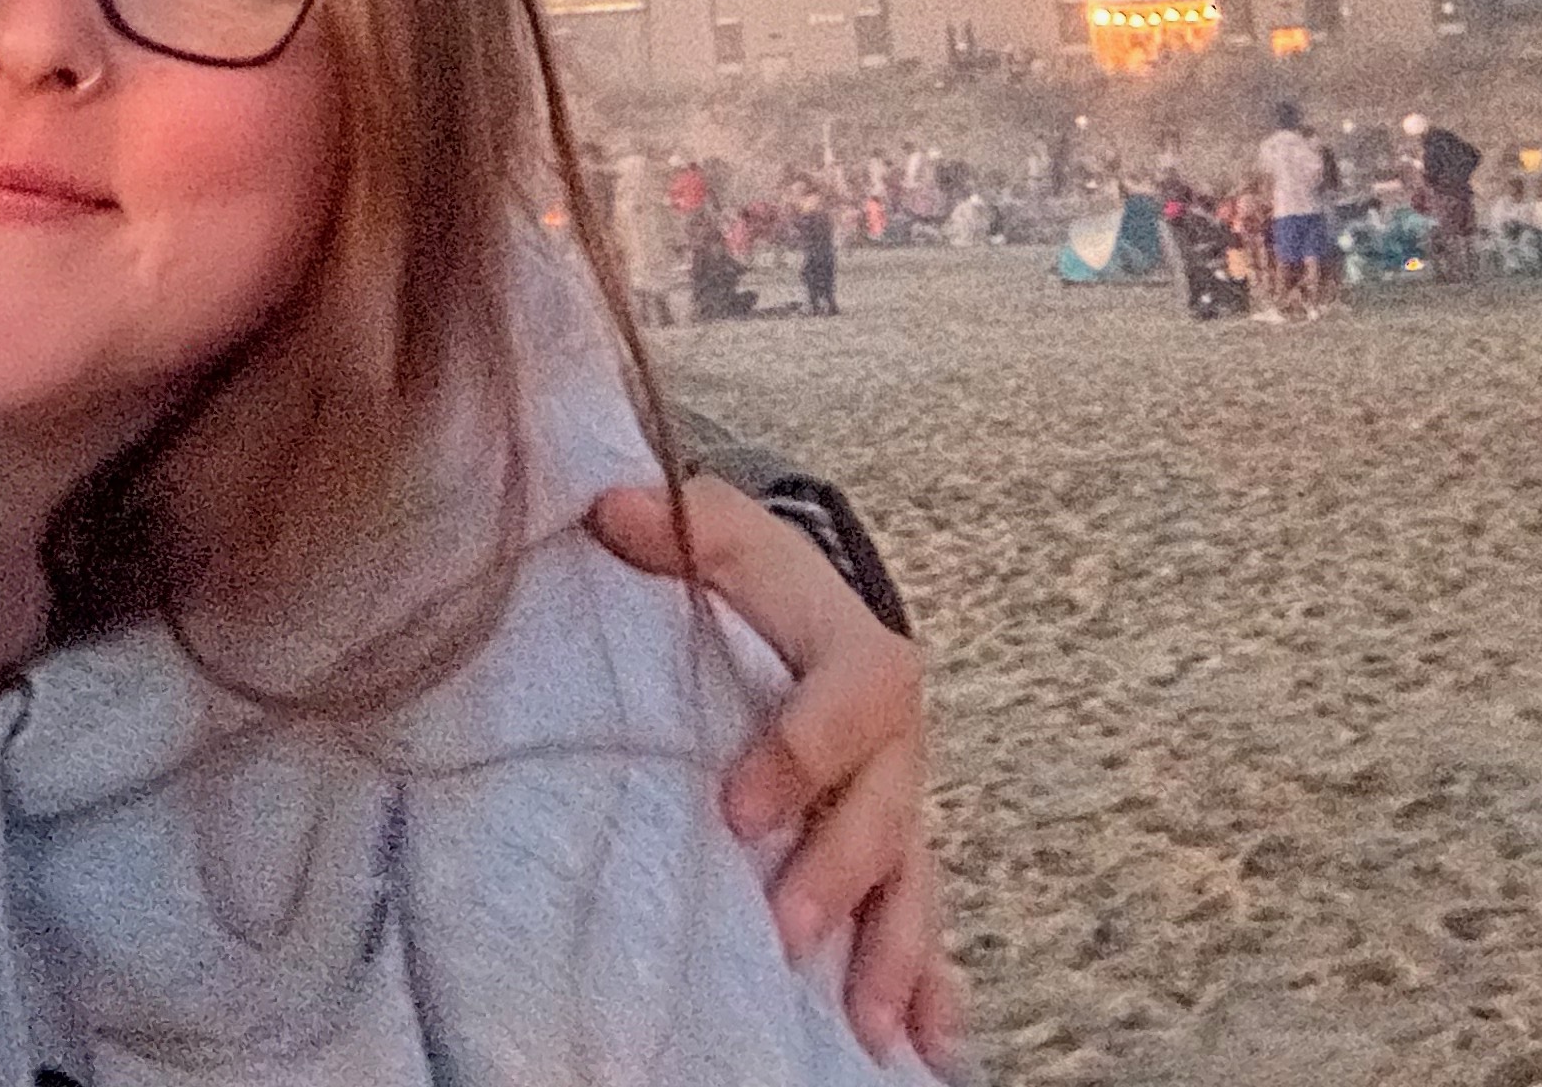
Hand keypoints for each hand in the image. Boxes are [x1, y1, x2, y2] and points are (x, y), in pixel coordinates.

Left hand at [587, 476, 966, 1070]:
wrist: (798, 615)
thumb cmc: (751, 584)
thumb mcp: (722, 535)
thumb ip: (680, 526)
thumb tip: (610, 508)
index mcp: (861, 656)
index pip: (853, 698)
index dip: (803, 753)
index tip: (736, 811)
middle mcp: (892, 745)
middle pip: (886, 811)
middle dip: (839, 876)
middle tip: (784, 932)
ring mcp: (895, 809)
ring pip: (912, 884)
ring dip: (896, 955)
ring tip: (871, 1024)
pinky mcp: (887, 860)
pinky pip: (918, 925)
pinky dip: (931, 988)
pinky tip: (928, 1048)